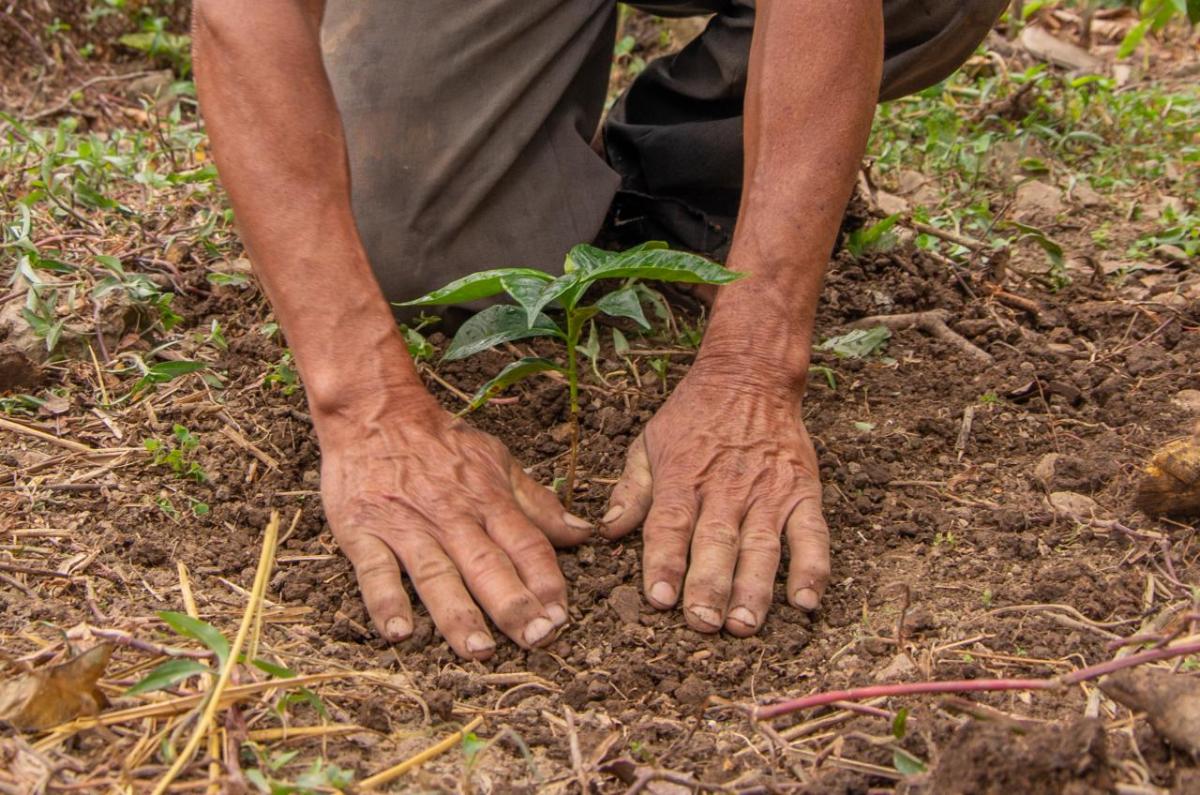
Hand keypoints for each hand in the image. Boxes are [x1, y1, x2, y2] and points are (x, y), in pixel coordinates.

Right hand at [316, 386, 590, 658]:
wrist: (374, 411)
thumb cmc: (441, 442)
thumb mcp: (497, 461)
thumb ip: (538, 502)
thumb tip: (584, 534)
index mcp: (487, 499)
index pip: (526, 544)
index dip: (546, 580)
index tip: (562, 617)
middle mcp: (451, 516)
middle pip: (487, 565)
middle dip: (514, 604)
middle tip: (537, 639)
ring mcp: (406, 525)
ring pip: (436, 574)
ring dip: (458, 613)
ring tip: (479, 649)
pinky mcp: (363, 532)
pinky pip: (375, 570)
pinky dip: (386, 601)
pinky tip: (399, 632)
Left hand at [599, 357, 828, 635]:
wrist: (750, 376)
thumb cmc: (692, 416)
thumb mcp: (649, 443)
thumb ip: (630, 490)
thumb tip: (607, 531)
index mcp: (682, 479)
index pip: (670, 526)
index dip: (664, 563)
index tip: (660, 599)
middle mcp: (724, 489)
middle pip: (715, 543)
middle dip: (708, 587)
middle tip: (703, 623)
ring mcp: (767, 492)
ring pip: (760, 547)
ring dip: (753, 589)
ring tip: (744, 625)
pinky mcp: (802, 492)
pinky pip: (812, 535)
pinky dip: (812, 568)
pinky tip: (806, 601)